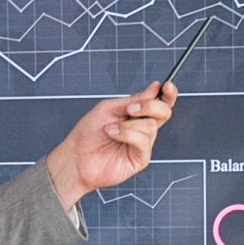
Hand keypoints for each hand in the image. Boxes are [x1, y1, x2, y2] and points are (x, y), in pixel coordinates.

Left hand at [45, 84, 175, 211]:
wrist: (76, 159)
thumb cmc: (88, 134)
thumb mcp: (109, 108)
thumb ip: (134, 99)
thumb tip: (154, 88)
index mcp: (137, 115)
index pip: (160, 103)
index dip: (168, 94)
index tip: (167, 85)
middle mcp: (142, 129)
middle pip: (163, 112)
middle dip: (150, 106)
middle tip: (130, 109)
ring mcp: (142, 145)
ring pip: (151, 126)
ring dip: (128, 124)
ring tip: (110, 128)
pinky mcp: (140, 159)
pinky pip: (143, 141)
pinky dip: (127, 134)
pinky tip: (113, 134)